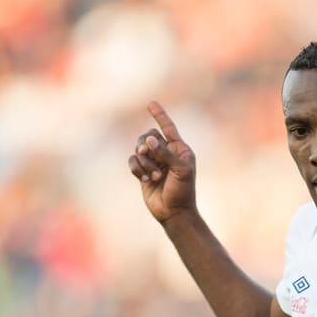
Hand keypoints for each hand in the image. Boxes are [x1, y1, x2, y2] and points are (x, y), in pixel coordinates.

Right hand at [128, 101, 196, 222]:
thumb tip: (149, 140)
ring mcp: (154, 162)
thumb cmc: (183, 191)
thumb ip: (165, 153)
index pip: (168, 128)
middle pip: (148, 136)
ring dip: (144, 162)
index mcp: (180, 149)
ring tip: (154, 176)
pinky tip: (144, 179)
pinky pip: (133, 161)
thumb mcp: (180, 170)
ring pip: (139, 150)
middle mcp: (167, 153)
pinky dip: (136, 169)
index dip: (160, 116)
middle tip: (146, 153)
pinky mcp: (143, 172)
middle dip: (146, 145)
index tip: (151, 103)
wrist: (174, 212)